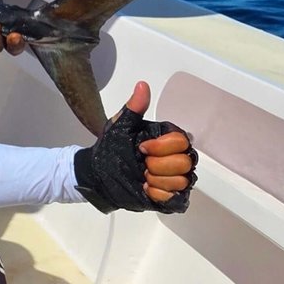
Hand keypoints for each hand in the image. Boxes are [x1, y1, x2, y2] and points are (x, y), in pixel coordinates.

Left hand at [73, 82, 197, 212]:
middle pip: (185, 162)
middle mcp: (177, 157)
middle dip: (158, 166)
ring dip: (157, 181)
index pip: (183, 141)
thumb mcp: (119, 126)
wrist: (98, 175)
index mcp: (168, 139)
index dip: (161, 147)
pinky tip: (146, 190)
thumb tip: (142, 84)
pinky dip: (158, 195)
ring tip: (142, 177)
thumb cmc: (110, 149)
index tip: (141, 148)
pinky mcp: (172, 197)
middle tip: (141, 164)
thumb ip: (133, 108)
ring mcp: (176, 178)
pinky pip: (179, 199)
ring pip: (183, 181)